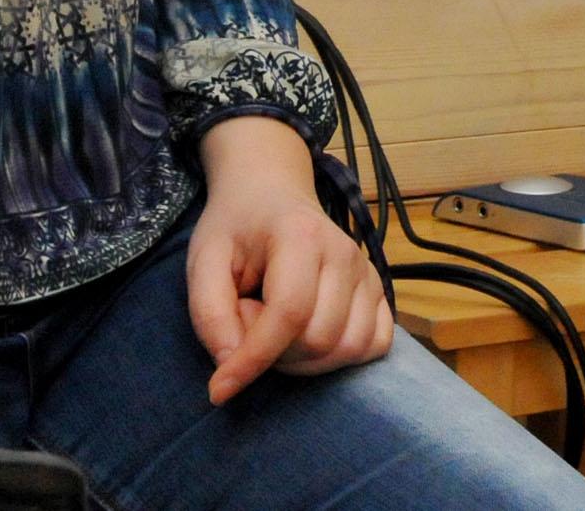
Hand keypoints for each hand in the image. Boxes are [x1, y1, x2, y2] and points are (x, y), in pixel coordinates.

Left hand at [186, 117, 394, 402]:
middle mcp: (346, 253)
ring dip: (305, 359)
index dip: (253, 359)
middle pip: (319, 340)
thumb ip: (210, 313)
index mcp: (301, 237)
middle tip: (250, 319)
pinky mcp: (380, 289)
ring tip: (278, 327)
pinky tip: (311, 335)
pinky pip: (376, 344)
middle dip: (275, 352)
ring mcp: (369, 272)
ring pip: (348, 349)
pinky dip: (342, 356)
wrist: (271, 194)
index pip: (288, 314)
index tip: (219, 389)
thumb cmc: (235, 229)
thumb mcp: (204, 261)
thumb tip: (230, 366)